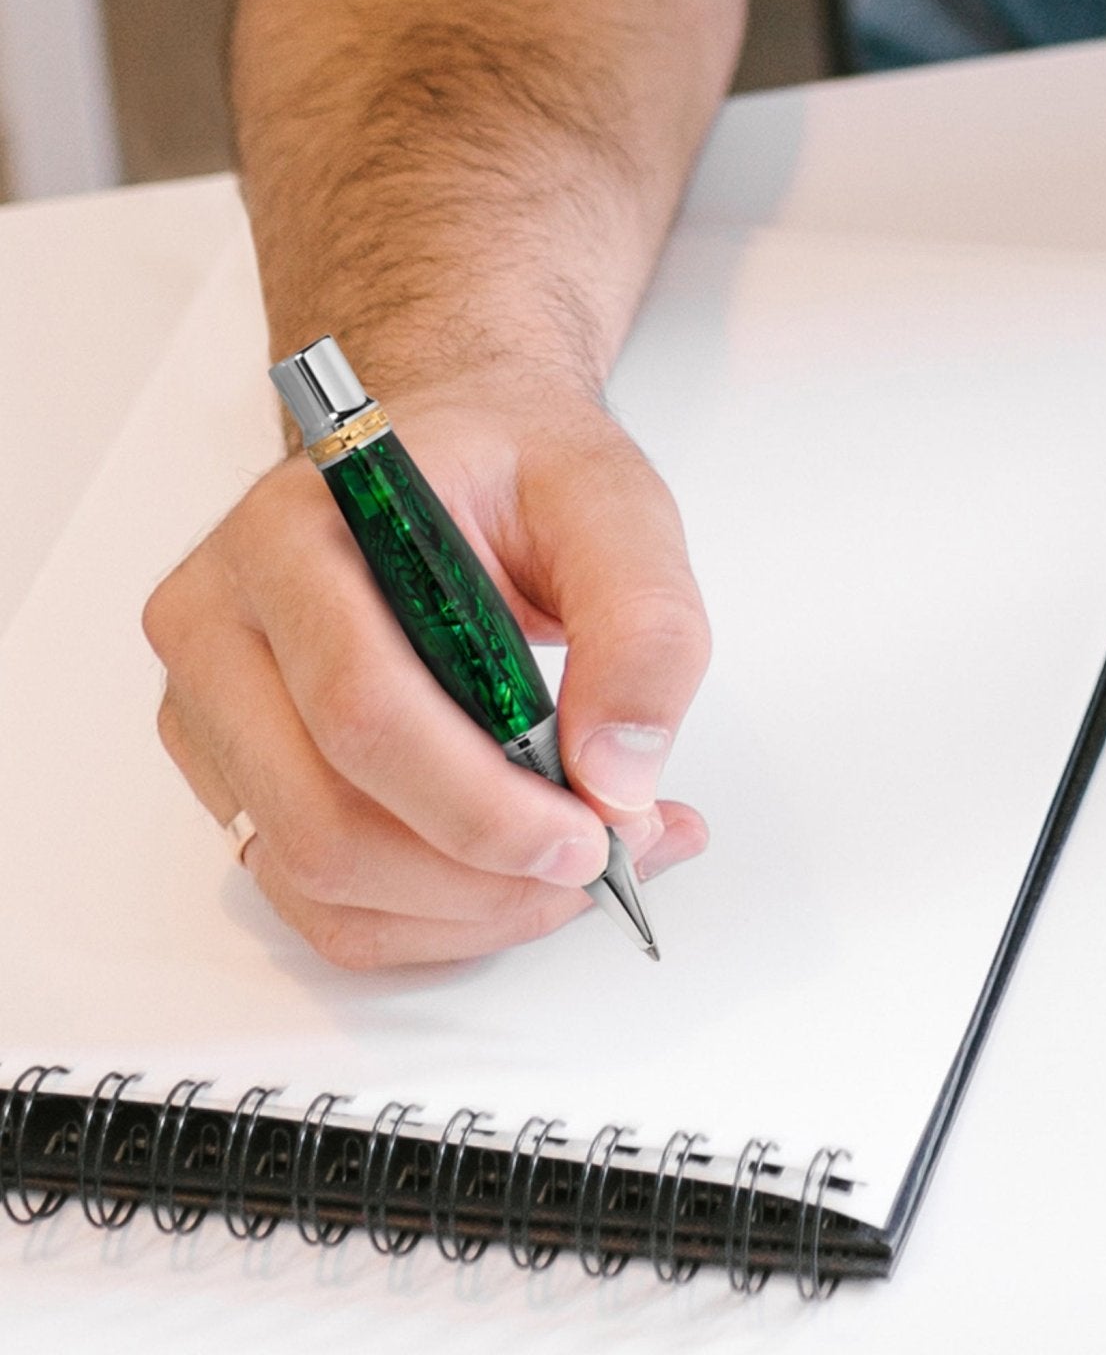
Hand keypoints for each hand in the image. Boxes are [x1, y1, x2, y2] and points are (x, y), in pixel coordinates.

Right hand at [144, 382, 709, 967]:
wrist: (456, 442)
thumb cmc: (514, 465)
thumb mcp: (612, 502)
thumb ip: (641, 626)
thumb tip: (618, 777)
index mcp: (293, 532)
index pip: (360, 706)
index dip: (479, 803)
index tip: (594, 835)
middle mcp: (221, 621)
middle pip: (322, 818)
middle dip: (479, 874)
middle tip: (602, 860)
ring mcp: (211, 706)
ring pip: (313, 877)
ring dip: (460, 908)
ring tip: (575, 865)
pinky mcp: (233, 771)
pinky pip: (314, 896)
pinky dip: (425, 916)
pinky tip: (511, 876)